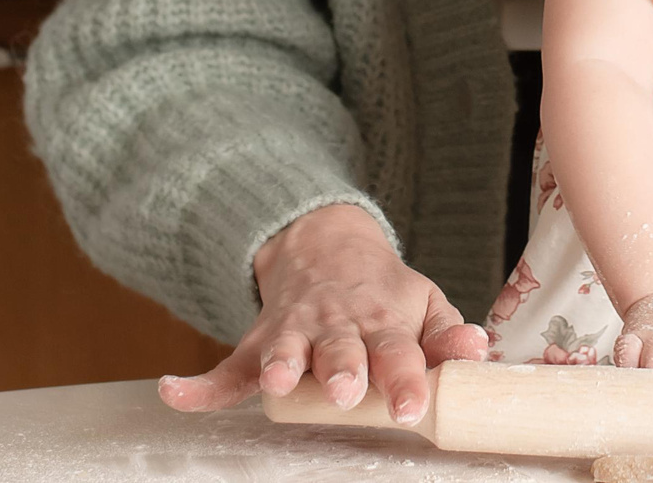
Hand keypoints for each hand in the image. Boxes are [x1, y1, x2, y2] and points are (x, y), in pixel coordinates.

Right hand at [156, 204, 492, 425]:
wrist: (324, 244)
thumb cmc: (382, 292)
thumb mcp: (422, 302)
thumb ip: (446, 334)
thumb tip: (478, 351)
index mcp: (380, 321)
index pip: (398, 352)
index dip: (405, 380)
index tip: (411, 408)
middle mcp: (336, 326)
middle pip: (340, 351)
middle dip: (342, 370)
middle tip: (347, 391)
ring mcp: (293, 333)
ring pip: (284, 352)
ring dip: (282, 366)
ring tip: (278, 381)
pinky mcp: (259, 343)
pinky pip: (225, 367)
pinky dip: (198, 385)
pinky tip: (175, 393)